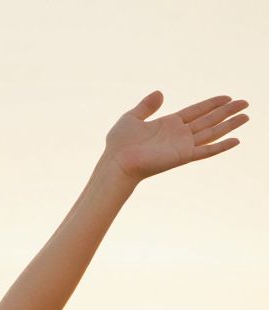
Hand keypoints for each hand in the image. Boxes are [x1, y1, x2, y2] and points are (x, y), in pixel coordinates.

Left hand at [104, 91, 248, 181]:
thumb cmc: (119, 144)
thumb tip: (160, 93)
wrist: (116, 163)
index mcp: (168, 124)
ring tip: (246, 116)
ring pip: (212, 132)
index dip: (212, 103)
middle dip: (227, 111)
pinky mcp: (182, 156)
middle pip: (209, 120)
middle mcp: (178, 134)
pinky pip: (206, 151)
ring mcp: (182, 146)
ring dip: (230, 125)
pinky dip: (221, 146)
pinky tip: (236, 141)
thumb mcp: (131, 118)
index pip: (196, 111)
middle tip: (245, 103)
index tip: (227, 97)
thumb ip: (146, 106)